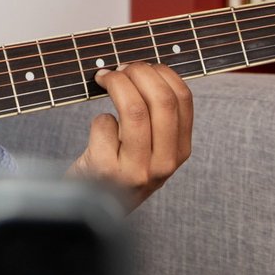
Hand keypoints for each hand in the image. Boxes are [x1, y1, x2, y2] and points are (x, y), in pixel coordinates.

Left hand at [66, 62, 192, 211]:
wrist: (91, 208)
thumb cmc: (118, 169)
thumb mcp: (150, 150)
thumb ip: (156, 119)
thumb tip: (142, 68)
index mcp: (180, 152)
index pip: (183, 97)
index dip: (160, 72)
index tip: (141, 66)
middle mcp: (164, 163)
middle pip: (161, 99)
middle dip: (137, 72)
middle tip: (118, 69)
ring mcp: (136, 170)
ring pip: (134, 108)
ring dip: (116, 84)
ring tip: (104, 80)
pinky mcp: (106, 171)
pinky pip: (103, 124)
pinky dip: (98, 117)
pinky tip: (99, 128)